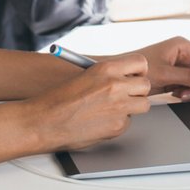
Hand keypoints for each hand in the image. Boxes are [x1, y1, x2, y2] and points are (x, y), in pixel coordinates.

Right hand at [29, 54, 151, 151]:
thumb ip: (107, 76)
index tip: (134, 76)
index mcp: (106, 68)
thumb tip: (124, 78)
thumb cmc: (58, 100)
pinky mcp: (117, 126)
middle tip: (127, 95)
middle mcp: (116, 86)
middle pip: (146, 85)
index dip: (138, 71)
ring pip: (143, 105)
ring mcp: (119, 107)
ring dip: (132, 107)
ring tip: (113, 109)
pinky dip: (118, 123)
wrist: (43, 122)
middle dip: (138, 91)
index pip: (140, 63)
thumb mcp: (85, 76)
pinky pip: (128, 122)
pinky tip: (101, 122)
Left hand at [129, 36, 189, 101]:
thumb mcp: (165, 74)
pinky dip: (188, 93)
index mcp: (182, 46)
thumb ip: (189, 77)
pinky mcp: (175, 76)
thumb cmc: (136, 69)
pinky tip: (179, 95)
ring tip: (184, 96)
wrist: (121, 78)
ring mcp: (179, 65)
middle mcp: (183, 54)